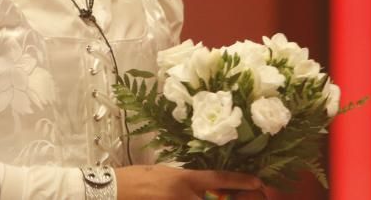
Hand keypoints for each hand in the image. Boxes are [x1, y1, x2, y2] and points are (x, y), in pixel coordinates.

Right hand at [115, 165, 264, 199]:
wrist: (112, 190)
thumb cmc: (137, 178)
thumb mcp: (165, 172)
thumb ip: (186, 179)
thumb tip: (204, 185)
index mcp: (183, 178)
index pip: (218, 178)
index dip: (240, 181)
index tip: (257, 182)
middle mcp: (183, 195)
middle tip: (249, 197)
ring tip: (216, 199)